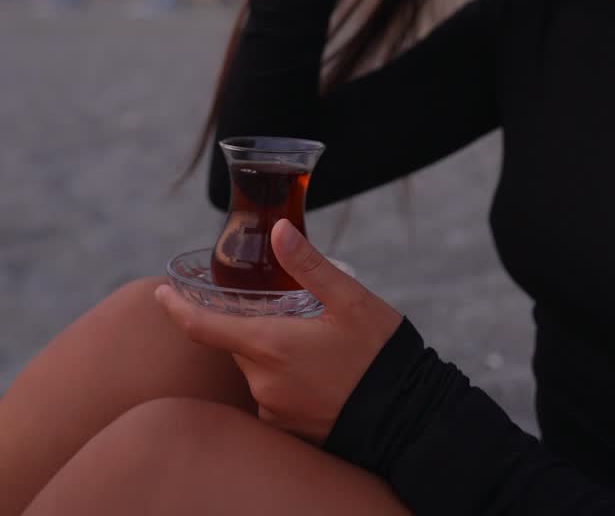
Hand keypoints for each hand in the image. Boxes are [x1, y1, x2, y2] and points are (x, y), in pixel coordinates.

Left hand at [155, 219, 402, 444]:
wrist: (408, 417)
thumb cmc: (379, 352)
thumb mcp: (349, 298)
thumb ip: (309, 264)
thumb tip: (278, 230)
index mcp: (271, 344)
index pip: (204, 328)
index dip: (177, 309)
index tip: (160, 293)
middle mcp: (264, 382)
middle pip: (238, 344)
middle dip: (254, 325)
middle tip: (292, 312)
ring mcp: (274, 410)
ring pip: (258, 370)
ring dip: (273, 352)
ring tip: (317, 345)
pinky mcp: (289, 430)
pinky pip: (273, 396)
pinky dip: (286, 378)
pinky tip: (319, 372)